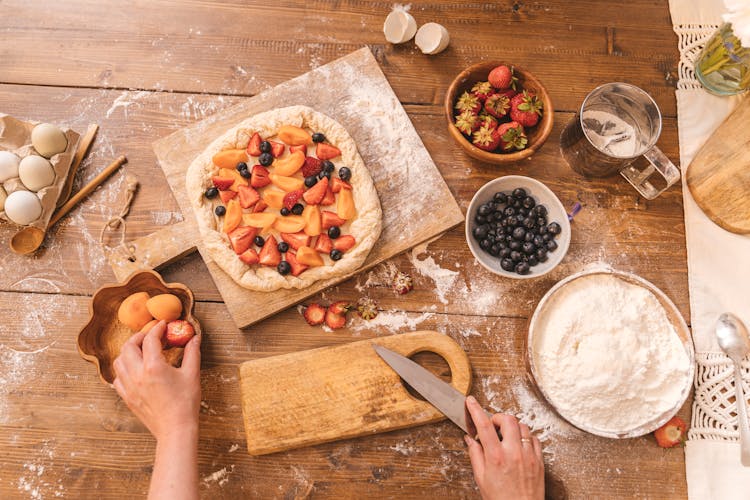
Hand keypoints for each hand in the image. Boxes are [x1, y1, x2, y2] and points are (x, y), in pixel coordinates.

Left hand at [113, 321, 201, 441]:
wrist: (175, 429)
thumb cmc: (185, 403)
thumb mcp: (192, 374)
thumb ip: (192, 353)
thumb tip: (195, 338)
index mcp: (153, 366)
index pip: (151, 339)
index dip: (157, 329)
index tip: (162, 325)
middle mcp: (137, 374)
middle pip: (129, 346)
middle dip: (139, 337)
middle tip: (150, 336)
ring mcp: (129, 387)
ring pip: (119, 361)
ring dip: (128, 352)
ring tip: (140, 350)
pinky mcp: (127, 397)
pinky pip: (117, 378)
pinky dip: (122, 369)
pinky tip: (133, 369)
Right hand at [464, 395, 543, 499]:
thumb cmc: (500, 499)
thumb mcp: (481, 478)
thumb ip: (475, 455)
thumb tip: (469, 439)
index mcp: (496, 457)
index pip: (485, 425)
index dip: (476, 410)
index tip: (471, 401)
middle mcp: (514, 453)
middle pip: (508, 419)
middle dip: (498, 417)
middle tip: (492, 425)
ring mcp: (528, 455)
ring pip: (523, 427)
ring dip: (512, 427)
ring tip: (505, 436)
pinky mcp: (539, 460)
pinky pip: (535, 439)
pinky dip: (526, 437)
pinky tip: (519, 444)